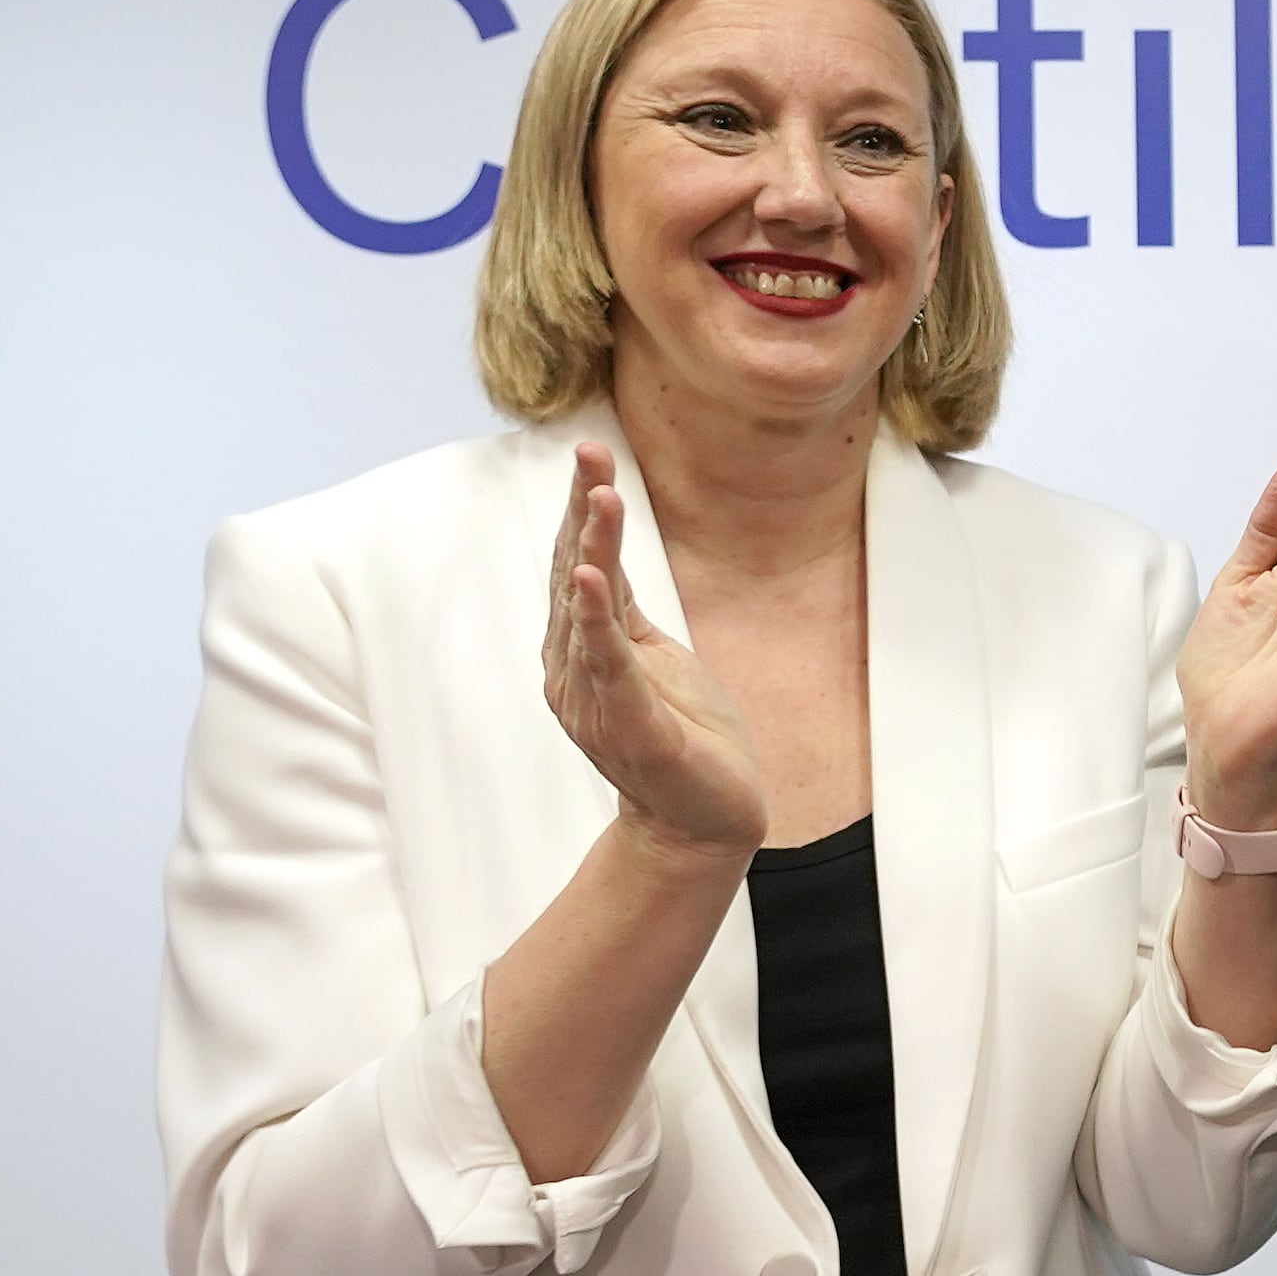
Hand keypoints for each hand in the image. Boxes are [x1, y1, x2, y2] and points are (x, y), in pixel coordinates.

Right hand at [540, 442, 762, 859]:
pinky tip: (592, 580)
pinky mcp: (629, 724)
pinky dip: (597, 621)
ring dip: (593, 550)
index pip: (580, 568)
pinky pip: (608, 664)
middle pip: (574, 577)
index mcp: (585, 652)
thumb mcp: (656, 662)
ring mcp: (597, 699)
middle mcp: (575, 671)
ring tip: (599, 496)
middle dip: (582, 514)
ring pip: (588, 612)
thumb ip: (623, 619)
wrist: (702, 822)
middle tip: (588, 454)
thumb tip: (600, 565)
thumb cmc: (683, 740)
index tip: (591, 456)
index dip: (584, 512)